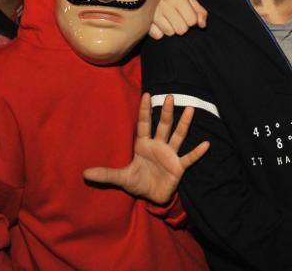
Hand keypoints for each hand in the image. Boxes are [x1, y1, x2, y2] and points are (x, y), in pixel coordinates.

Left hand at [83, 93, 209, 203]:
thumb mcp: (122, 178)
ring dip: (184, 124)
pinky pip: (189, 158)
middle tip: (169, 96)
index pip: (144, 124)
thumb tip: (84, 173)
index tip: (146, 94)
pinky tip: (206, 144)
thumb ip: (106, 174)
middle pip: (163, 125)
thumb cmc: (138, 182)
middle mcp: (159, 146)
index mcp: (144, 145)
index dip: (144, 110)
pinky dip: (197, 152)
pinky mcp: (179, 167)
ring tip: (191, 109)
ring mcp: (170, 155)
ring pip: (178, 136)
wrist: (153, 197)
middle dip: (166, 112)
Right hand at [149, 0, 207, 38]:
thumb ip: (200, 11)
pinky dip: (159, 31)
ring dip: (171, 28)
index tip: (187, 15)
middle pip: (181, 29)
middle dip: (182, 26)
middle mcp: (164, 3)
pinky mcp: (145, 20)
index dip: (192, 20)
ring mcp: (153, 12)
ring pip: (170, 33)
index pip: (192, 21)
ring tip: (168, 19)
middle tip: (178, 18)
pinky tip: (159, 23)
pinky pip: (157, 35)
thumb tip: (202, 25)